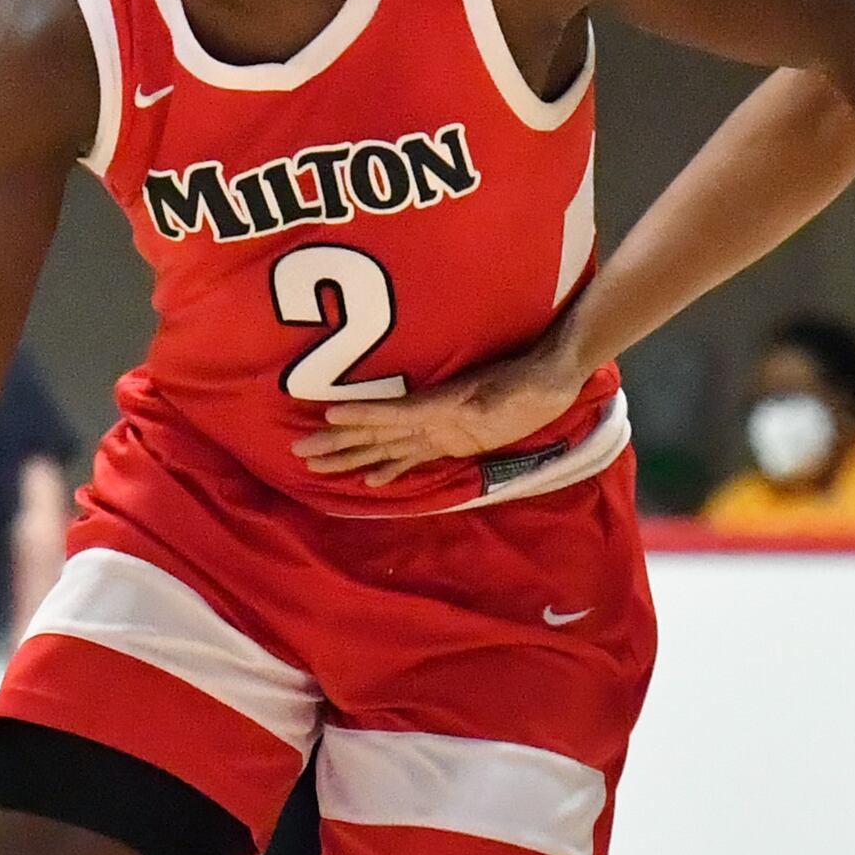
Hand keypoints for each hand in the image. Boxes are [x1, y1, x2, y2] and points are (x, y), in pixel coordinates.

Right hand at [298, 328, 594, 491]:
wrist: (554, 372)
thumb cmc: (541, 381)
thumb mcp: (525, 392)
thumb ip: (499, 404)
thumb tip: (475, 415)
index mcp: (445, 404)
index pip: (395, 413)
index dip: (363, 415)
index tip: (326, 417)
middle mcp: (433, 417)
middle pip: (376, 433)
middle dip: (338, 442)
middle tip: (300, 453)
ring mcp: (439, 429)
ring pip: (384, 446)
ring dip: (351, 456)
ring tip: (318, 465)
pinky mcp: (451, 441)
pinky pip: (410, 457)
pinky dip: (387, 469)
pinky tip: (368, 481)